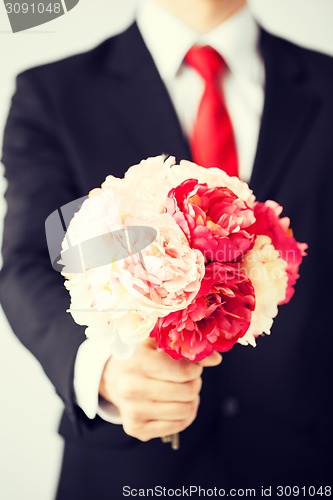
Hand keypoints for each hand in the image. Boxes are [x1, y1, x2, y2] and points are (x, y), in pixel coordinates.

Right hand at [99, 338, 221, 441]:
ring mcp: (133, 410)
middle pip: (188, 391)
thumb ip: (187, 348)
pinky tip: (178, 404)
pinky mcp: (135, 428)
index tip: (193, 366)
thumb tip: (216, 359)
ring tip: (184, 391)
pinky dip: (185, 415)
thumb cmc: (142, 357)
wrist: (115, 379)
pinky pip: (177, 426)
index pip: (184, 371)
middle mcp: (132, 387)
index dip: (196, 369)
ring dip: (192, 400)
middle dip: (195, 383)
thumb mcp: (159, 345)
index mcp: (138, 361)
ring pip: (186, 410)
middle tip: (190, 379)